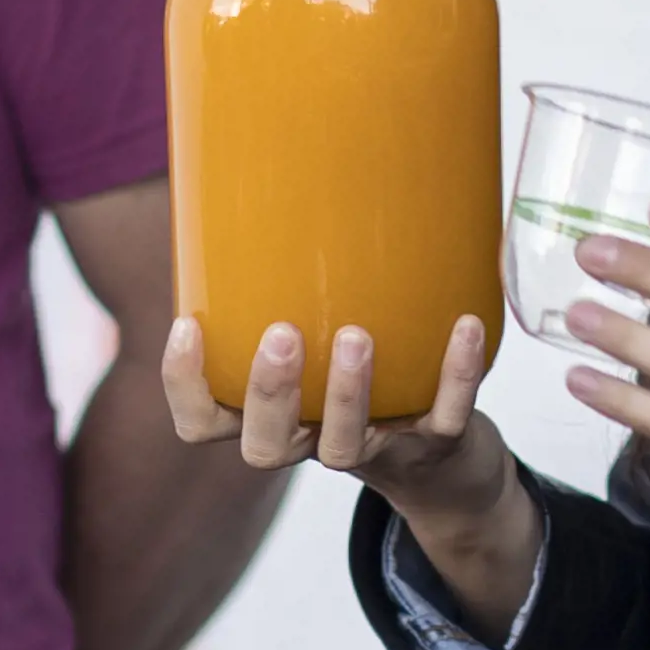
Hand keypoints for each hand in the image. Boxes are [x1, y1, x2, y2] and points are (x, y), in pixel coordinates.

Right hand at [158, 311, 542, 629]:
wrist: (446, 466)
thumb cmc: (367, 388)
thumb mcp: (320, 351)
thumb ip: (295, 296)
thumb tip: (279, 184)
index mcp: (272, 417)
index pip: (202, 422)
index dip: (185, 385)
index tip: (187, 325)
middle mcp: (312, 441)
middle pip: (266, 446)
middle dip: (268, 393)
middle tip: (281, 335)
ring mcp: (375, 448)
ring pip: (345, 443)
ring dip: (347, 393)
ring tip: (356, 336)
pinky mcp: (437, 444)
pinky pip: (447, 416)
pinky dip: (457, 372)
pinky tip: (465, 324)